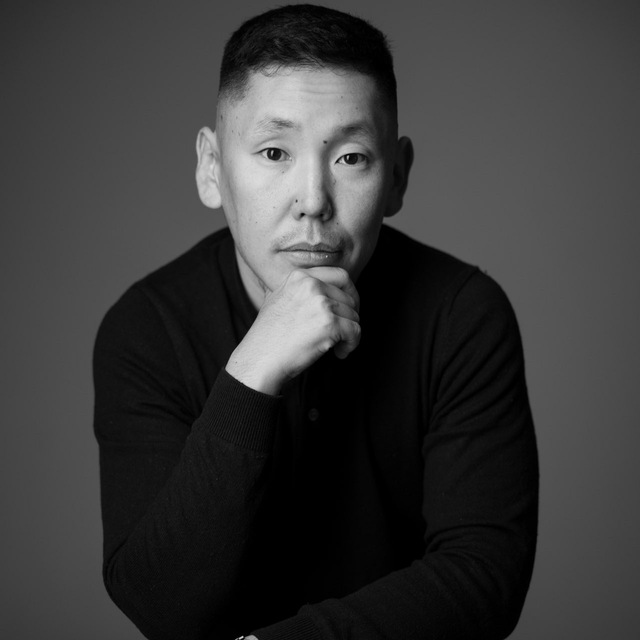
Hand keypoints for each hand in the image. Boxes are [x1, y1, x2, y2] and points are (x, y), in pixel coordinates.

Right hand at [226, 267, 359, 394]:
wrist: (260, 359)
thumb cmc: (268, 336)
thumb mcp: (277, 298)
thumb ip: (297, 289)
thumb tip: (321, 287)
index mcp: (300, 277)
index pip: (341, 276)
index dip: (350, 293)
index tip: (348, 309)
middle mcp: (311, 285)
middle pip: (350, 298)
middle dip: (350, 317)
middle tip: (343, 332)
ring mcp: (321, 303)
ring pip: (354, 316)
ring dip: (349, 334)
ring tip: (336, 346)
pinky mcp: (329, 324)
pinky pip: (355, 332)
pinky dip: (351, 344)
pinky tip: (339, 353)